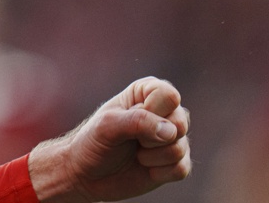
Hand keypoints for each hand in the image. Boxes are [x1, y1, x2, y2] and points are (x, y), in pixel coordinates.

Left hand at [28, 77, 191, 202]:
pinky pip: (181, 169)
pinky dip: (159, 173)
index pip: (169, 96)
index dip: (152, 112)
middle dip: (152, 138)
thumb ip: (138, 121)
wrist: (87, 175)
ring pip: (180, 148)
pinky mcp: (175, 163)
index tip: (129, 118)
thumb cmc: (93, 142)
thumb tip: (171, 131)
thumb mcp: (108, 125)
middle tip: (131, 140)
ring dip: (152, 157)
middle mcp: (165, 112)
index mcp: (148, 92)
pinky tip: (145, 168)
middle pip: (180, 123)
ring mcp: (172, 139)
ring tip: (135, 154)